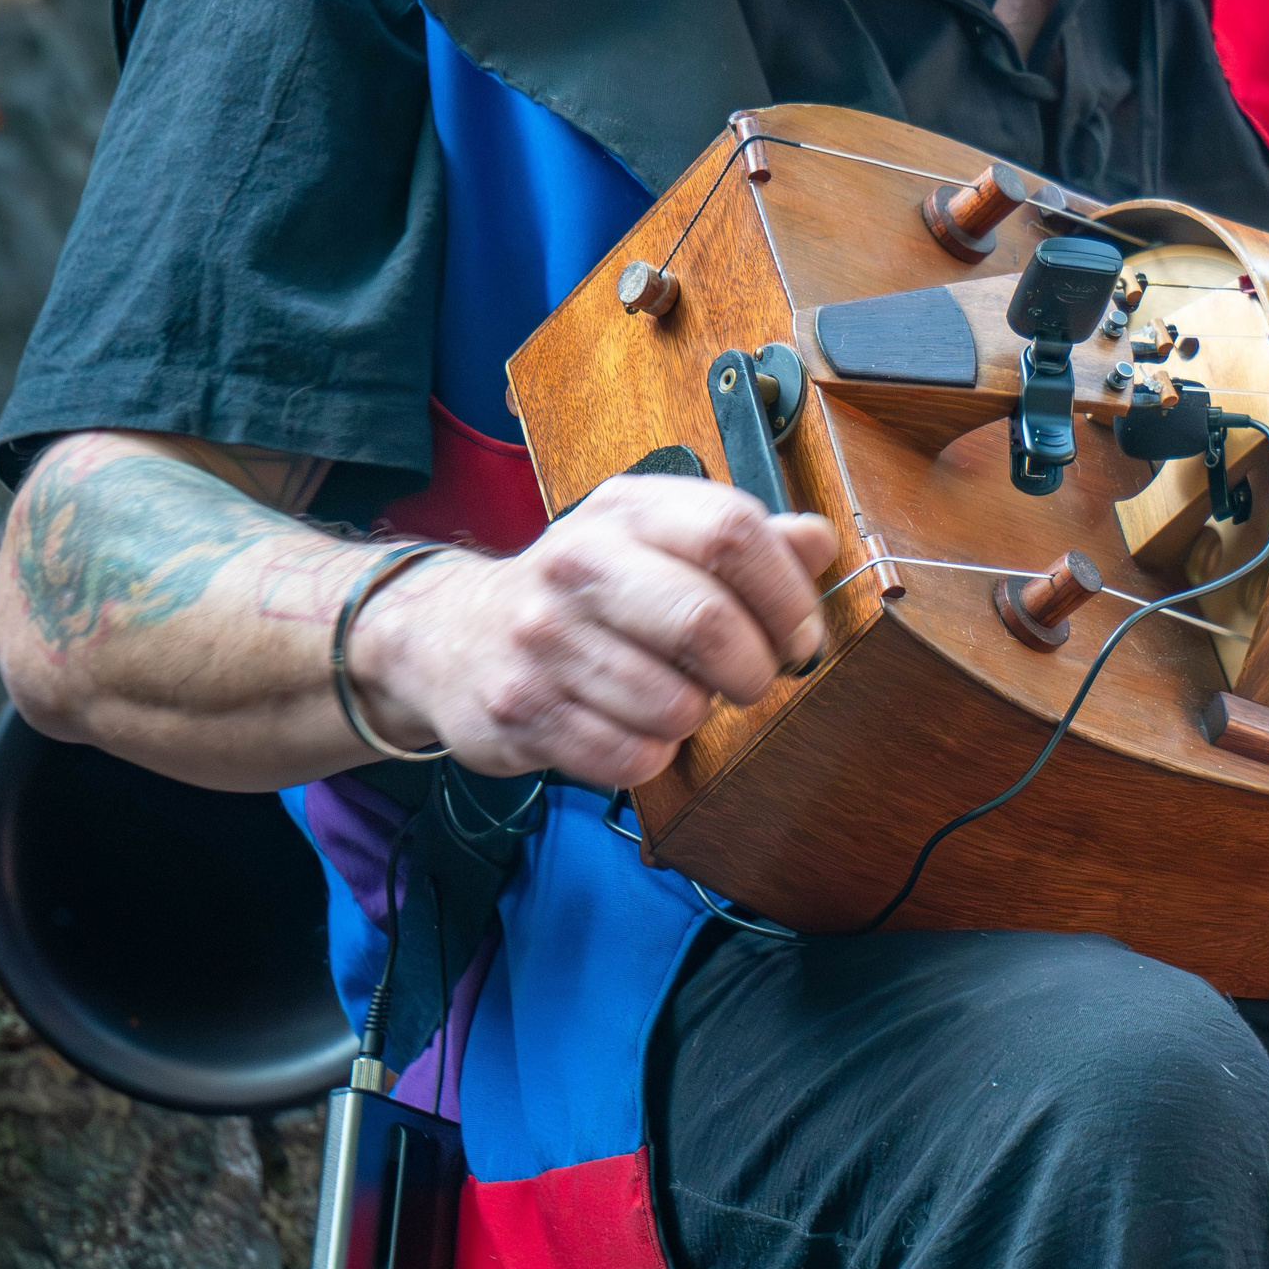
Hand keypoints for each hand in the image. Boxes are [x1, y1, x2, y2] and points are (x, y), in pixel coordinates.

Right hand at [348, 476, 839, 784]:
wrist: (449, 634)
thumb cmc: (584, 591)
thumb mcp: (656, 539)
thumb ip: (744, 541)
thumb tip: (819, 543)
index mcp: (627, 510)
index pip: (732, 533)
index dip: (787, 593)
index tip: (799, 633)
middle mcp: (578, 563)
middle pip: (706, 622)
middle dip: (752, 669)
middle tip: (749, 680)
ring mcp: (541, 638)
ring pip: (675, 704)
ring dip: (695, 715)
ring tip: (674, 696)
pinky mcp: (520, 710)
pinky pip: (629, 757)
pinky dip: (650, 754)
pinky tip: (629, 726)